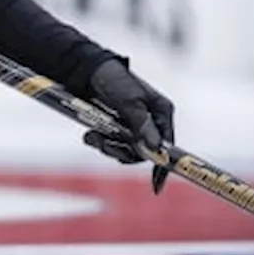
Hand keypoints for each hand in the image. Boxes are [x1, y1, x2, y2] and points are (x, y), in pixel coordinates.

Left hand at [82, 59, 175, 193]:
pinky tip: (90, 134)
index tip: (156, 184)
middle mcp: (150, 121)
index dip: (162, 164)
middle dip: (122, 151)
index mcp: (161, 112)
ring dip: (108, 146)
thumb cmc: (113, 80)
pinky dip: (99, 142)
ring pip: (125, 149)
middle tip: (105, 144)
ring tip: (93, 136)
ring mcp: (132, 125)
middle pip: (143, 151)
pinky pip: (111, 143)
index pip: (167, 145)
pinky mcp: (116, 126)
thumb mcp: (129, 101)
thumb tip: (155, 149)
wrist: (86, 70)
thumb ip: (142, 125)